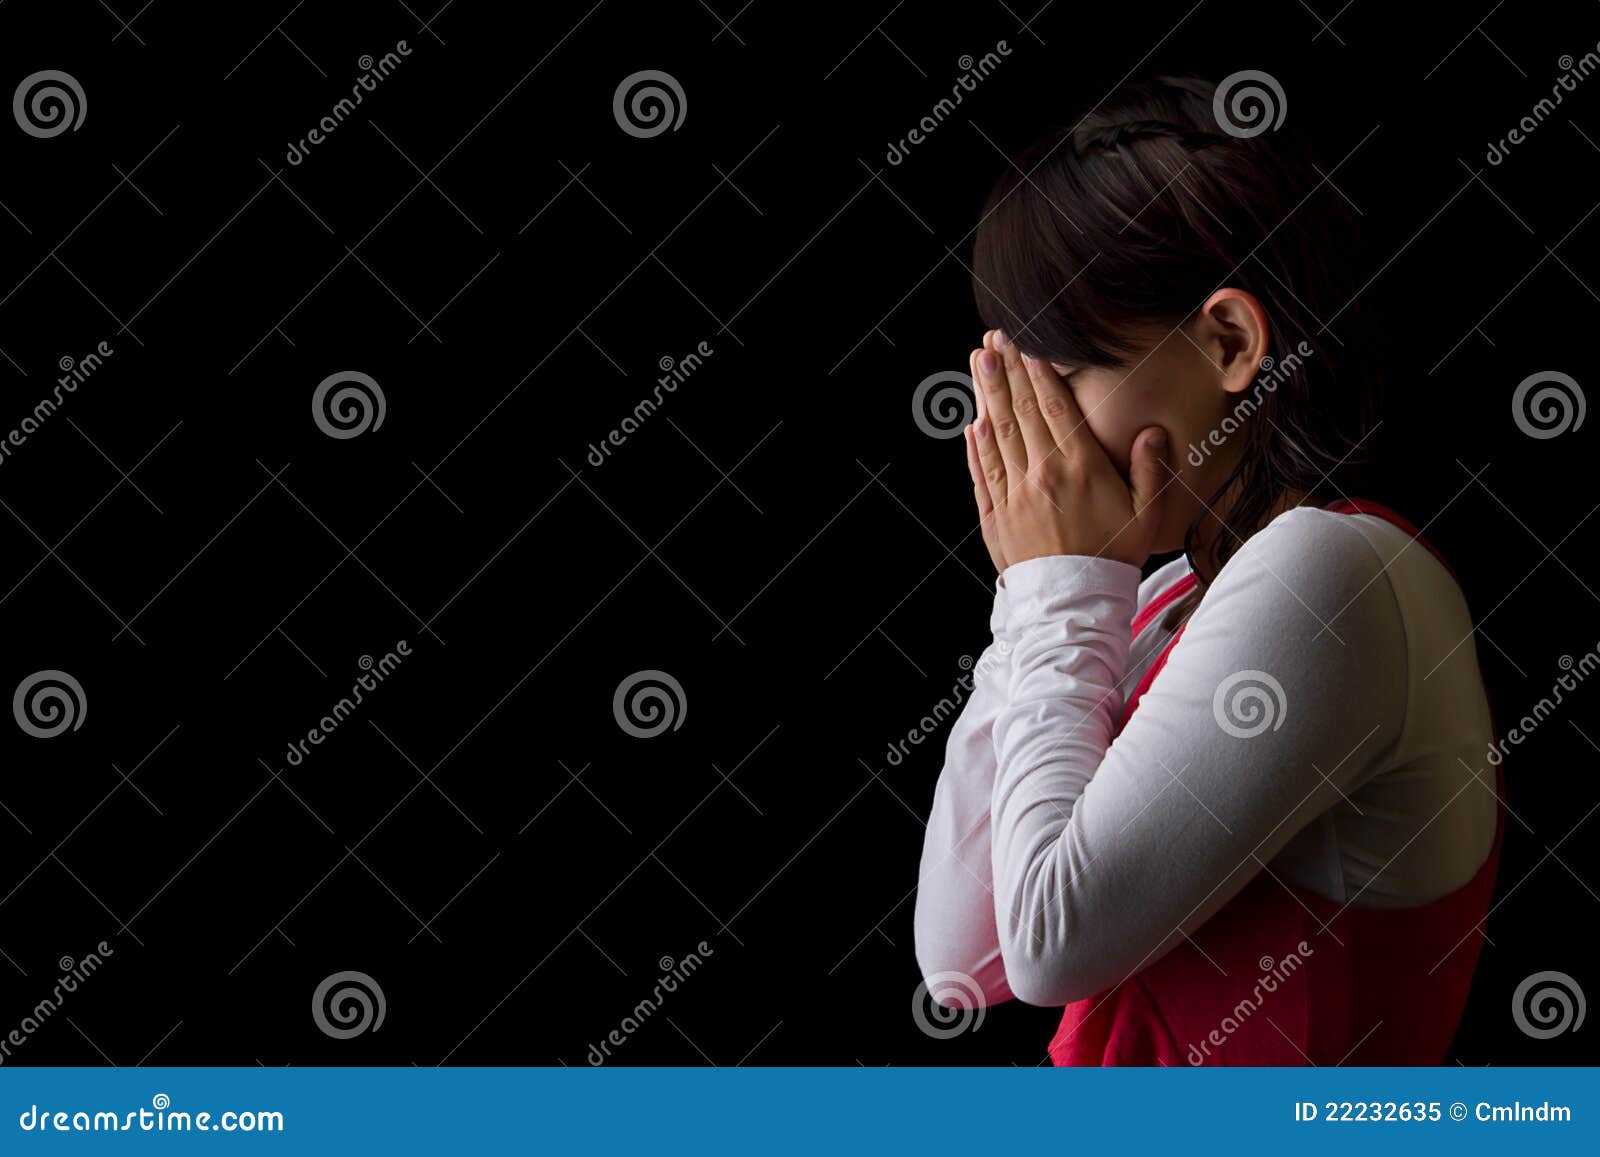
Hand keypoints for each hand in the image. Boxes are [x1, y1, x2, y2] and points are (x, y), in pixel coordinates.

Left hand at [968, 329, 1168, 569]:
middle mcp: (1042, 475)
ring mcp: (1014, 495)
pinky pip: (983, 473)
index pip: (1054, 407)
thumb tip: (1152, 430)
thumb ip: (1149, 470)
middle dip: (1007, 371)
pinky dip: (976, 446)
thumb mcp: (1146, 515)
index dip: (1039, 372)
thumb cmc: (1114, 558)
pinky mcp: (996, 517)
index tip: (1027, 342)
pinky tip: (972, 422)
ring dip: (986, 396)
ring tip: (979, 363)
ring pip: (997, 435)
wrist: (1075, 603)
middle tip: (994, 339)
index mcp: (1079, 468)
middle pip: (1020, 412)